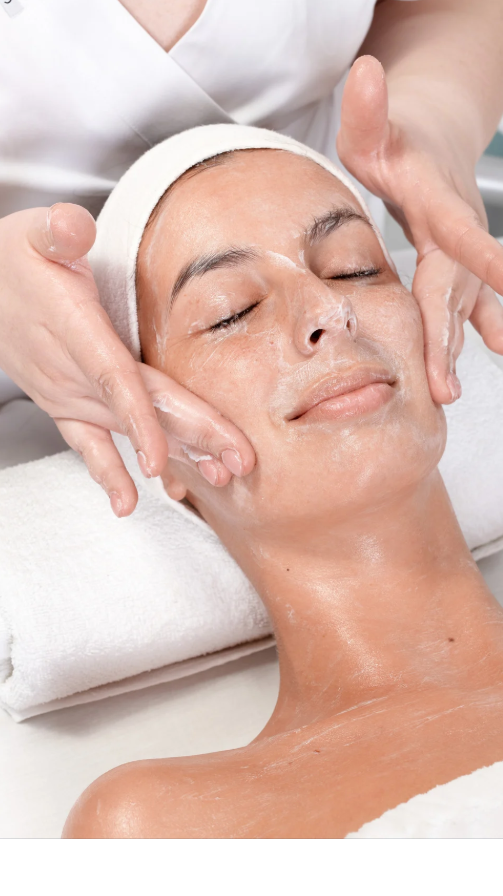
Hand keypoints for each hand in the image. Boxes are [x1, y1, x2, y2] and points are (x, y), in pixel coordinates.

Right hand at [0, 204, 254, 514]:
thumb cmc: (14, 260)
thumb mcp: (33, 232)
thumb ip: (57, 231)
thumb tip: (75, 228)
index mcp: (74, 329)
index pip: (113, 378)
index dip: (139, 418)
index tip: (160, 457)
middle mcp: (71, 372)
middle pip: (138, 412)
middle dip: (190, 439)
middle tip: (236, 463)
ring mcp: (67, 394)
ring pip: (127, 431)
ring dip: (175, 456)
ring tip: (217, 479)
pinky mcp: (65, 404)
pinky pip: (90, 445)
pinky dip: (110, 473)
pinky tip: (128, 503)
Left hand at [337, 55, 502, 403]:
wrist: (433, 140)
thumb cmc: (397, 140)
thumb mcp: (374, 127)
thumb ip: (368, 109)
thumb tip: (363, 71)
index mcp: (438, 205)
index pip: (460, 240)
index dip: (483, 262)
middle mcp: (458, 235)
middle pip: (454, 292)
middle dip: (448, 338)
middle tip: (441, 385)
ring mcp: (463, 255)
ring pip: (461, 307)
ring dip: (456, 347)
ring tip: (447, 391)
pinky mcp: (459, 269)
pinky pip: (471, 306)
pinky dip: (478, 330)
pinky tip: (494, 352)